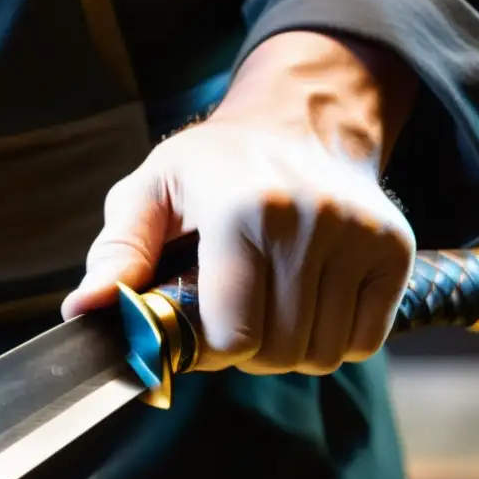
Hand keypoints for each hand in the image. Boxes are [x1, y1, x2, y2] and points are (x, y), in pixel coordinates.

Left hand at [63, 32, 418, 374]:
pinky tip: (308, 300)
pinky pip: (363, 342)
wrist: (302, 123)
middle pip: (278, 353)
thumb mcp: (150, 192)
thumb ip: (117, 254)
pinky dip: (332, 338)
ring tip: (269, 304)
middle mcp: (311, 218)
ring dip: (288, 348)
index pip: (233, 337)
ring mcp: (361, 234)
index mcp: (243, 206)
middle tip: (232, 316)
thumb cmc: (213, 167)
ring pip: (323, 355)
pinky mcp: (395, 250)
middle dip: (246, 352)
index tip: (196, 329)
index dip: (207, 350)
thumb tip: (84, 312)